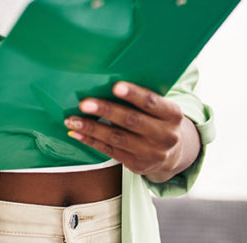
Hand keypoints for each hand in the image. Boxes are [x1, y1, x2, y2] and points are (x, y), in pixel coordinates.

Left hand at [63, 81, 198, 182]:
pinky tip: (76, 133)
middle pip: (132, 121)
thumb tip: (106, 80)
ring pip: (117, 139)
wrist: (174, 153)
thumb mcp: (161, 107)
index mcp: (172, 114)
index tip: (115, 86)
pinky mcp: (137, 165)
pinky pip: (110, 151)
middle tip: (84, 103)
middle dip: (106, 111)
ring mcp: (151, 153)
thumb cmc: (159, 119)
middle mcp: (165, 136)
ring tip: (72, 120)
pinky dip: (91, 141)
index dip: (134, 94)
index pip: (152, 102)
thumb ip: (143, 97)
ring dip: (92, 128)